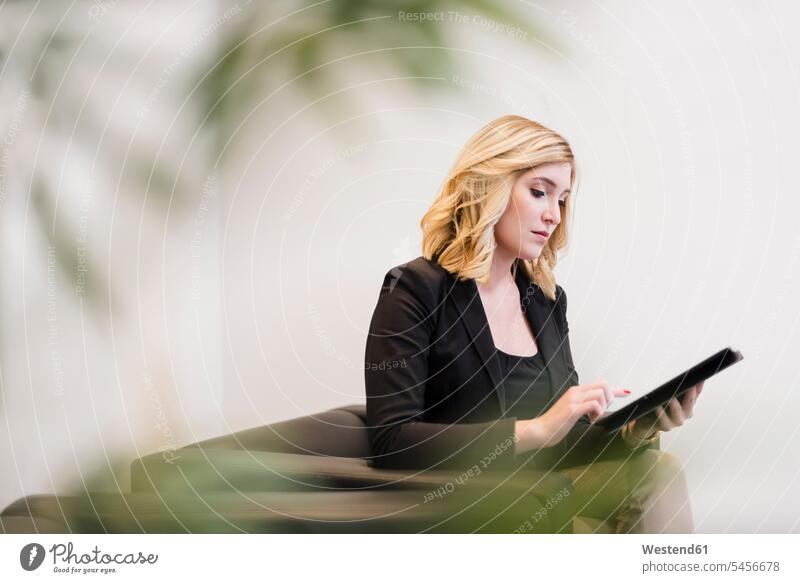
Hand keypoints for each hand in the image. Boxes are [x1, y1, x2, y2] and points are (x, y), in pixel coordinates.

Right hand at [515, 380, 630, 452]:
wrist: (539, 430)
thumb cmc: (554, 424)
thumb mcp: (571, 412)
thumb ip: (582, 407)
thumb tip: (595, 409)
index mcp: (575, 392)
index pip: (599, 384)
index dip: (614, 389)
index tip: (625, 393)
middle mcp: (575, 392)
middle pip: (603, 384)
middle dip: (609, 398)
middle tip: (601, 412)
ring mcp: (573, 400)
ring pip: (600, 393)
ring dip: (603, 407)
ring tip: (594, 417)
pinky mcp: (572, 409)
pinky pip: (593, 404)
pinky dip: (597, 412)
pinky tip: (591, 420)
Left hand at [627, 381, 704, 439]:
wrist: (649, 423)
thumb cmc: (661, 407)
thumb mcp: (672, 395)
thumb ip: (679, 386)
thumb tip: (685, 373)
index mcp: (689, 404)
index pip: (697, 393)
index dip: (699, 385)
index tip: (699, 378)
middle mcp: (686, 413)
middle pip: (690, 402)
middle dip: (689, 394)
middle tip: (688, 385)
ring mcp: (677, 421)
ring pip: (677, 411)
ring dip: (674, 403)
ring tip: (670, 396)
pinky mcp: (666, 426)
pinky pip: (663, 419)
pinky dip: (660, 412)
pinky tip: (657, 406)